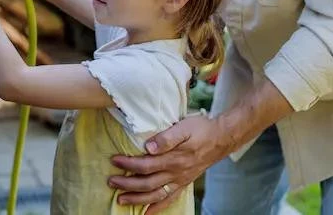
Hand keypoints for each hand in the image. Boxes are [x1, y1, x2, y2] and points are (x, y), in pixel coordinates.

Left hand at [108, 115, 233, 213]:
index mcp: (174, 158)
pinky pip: (169, 199)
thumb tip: (148, 147)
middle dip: (127, 184)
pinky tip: (146, 212)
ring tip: (121, 200)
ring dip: (138, 199)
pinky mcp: (184, 183)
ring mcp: (180, 180)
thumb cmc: (201, 129)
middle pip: (147, 183)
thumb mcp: (184, 127)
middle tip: (111, 182)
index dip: (128, 164)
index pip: (146, 165)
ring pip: (156, 194)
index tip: (114, 160)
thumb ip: (166, 138)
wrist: (222, 137)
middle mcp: (176, 172)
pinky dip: (157, 207)